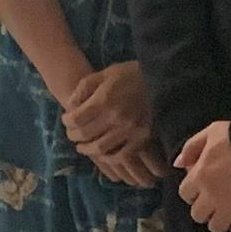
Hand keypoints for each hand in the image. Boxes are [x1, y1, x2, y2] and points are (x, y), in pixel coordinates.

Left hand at [64, 62, 164, 181]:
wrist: (164, 79)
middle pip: (85, 135)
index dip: (67, 121)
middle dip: (74, 135)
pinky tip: (103, 153)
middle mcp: (116, 117)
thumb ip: (83, 89)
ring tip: (83, 146)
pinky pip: (121, 155)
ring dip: (87, 149)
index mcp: (104, 100)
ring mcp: (130, 130)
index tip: (66, 119)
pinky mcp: (142, 139)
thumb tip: (70, 107)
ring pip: (100, 149)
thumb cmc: (130, 74)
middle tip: (72, 134)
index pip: (76, 119)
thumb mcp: (103, 74)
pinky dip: (108, 158)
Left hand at [178, 122, 230, 231]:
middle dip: (204, 210)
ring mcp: (230, 208)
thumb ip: (191, 147)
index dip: (192, 192)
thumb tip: (177, 164)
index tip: (199, 188)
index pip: (185, 194)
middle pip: (198, 215)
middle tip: (214, 203)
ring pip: (217, 227)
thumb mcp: (211, 132)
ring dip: (221, 221)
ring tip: (229, 213)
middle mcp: (211, 196)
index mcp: (200, 177)